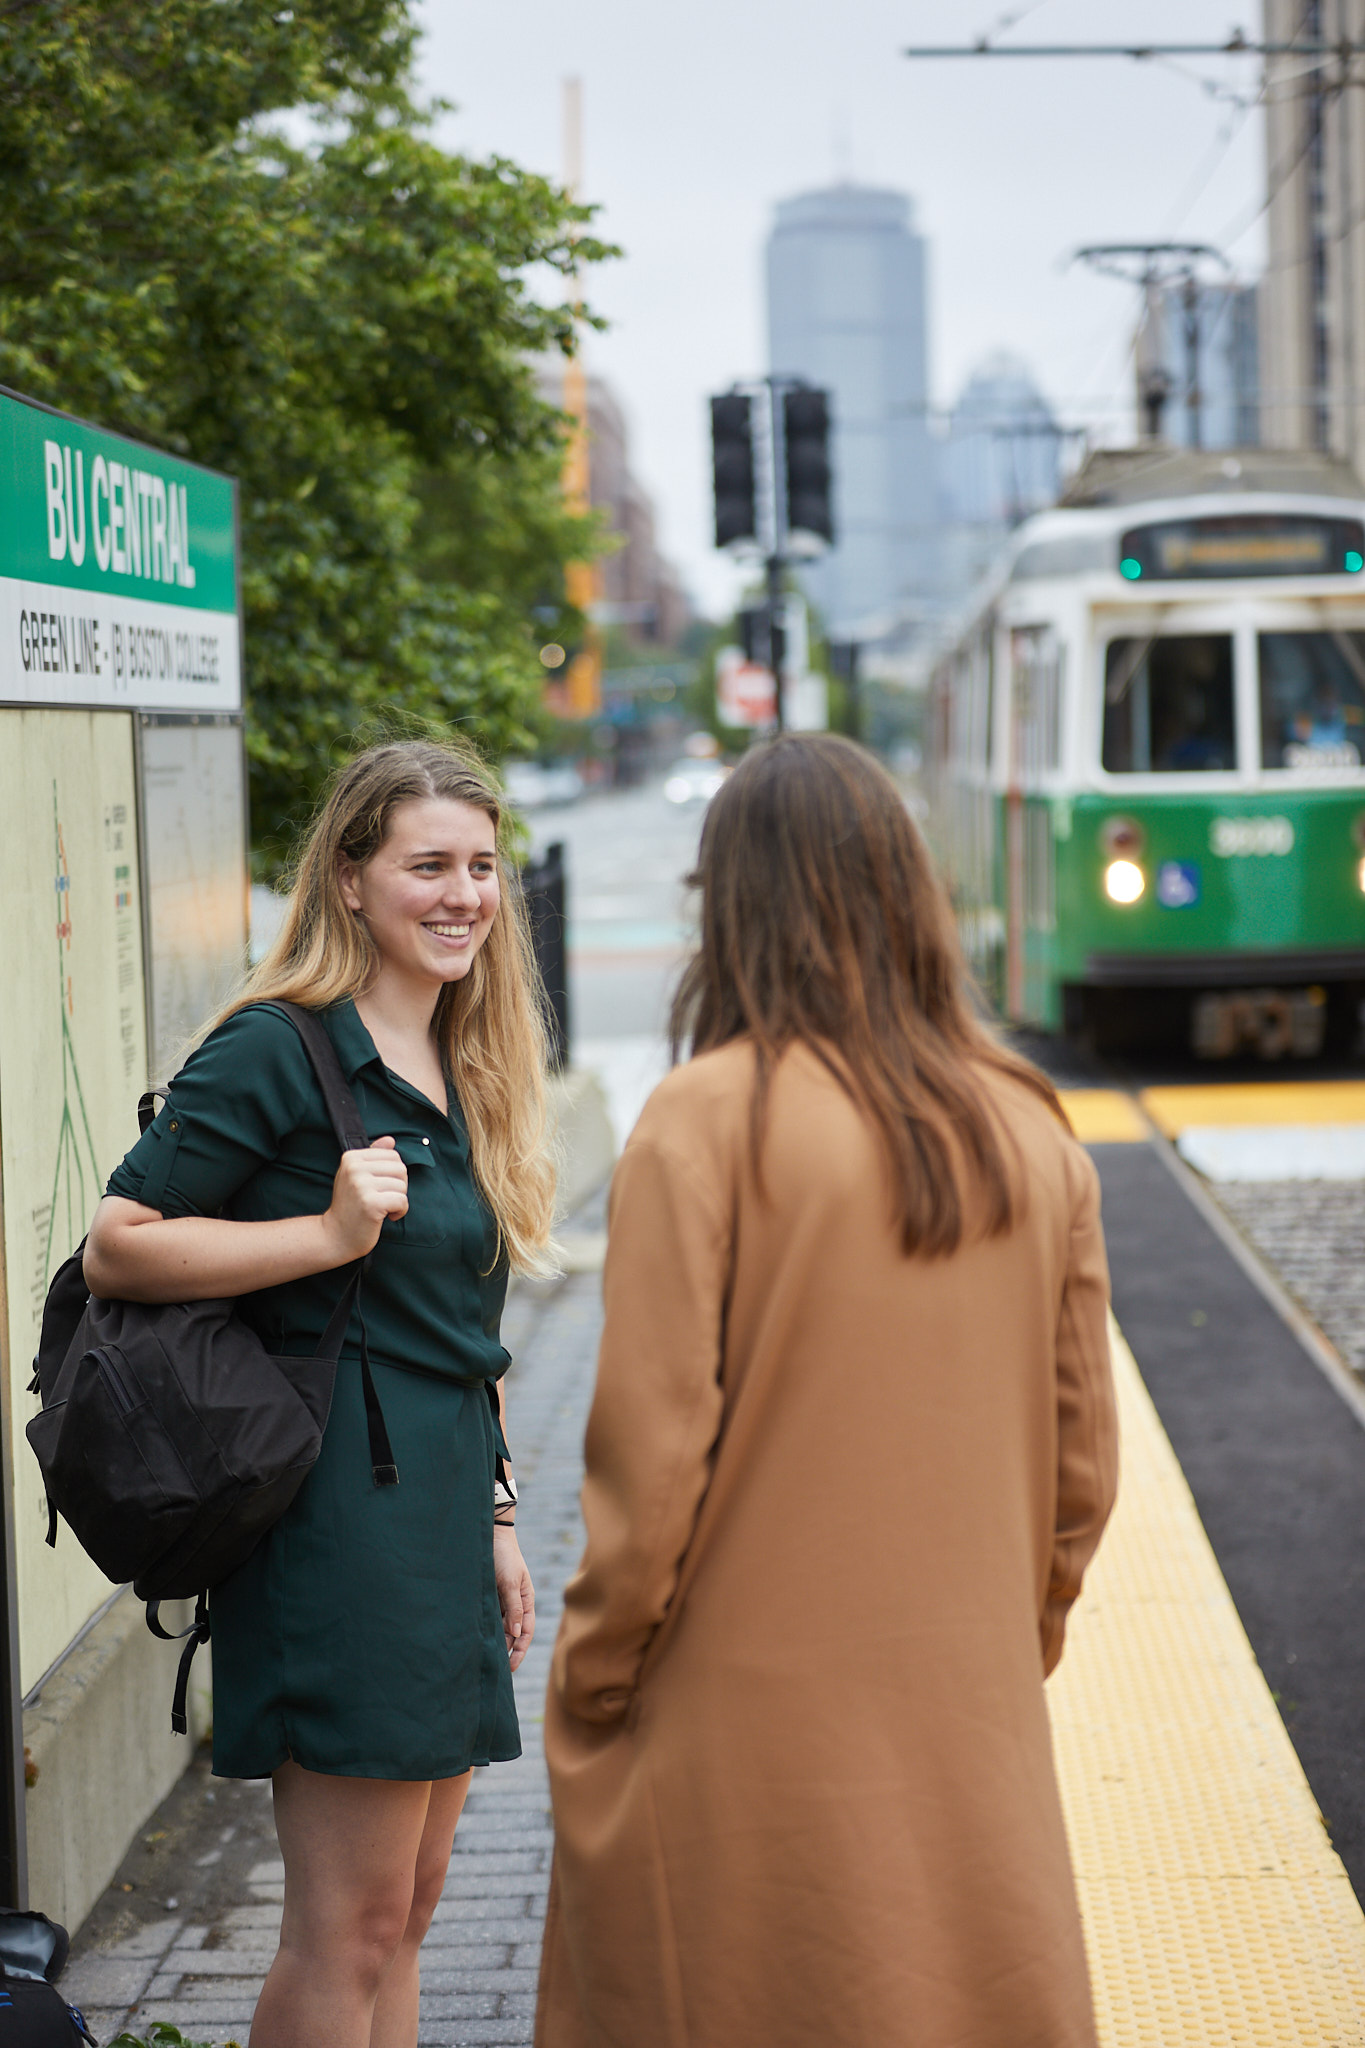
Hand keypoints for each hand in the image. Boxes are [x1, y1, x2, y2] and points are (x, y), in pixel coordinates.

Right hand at [321, 1136, 407, 1260]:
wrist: (335, 1236)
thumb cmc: (349, 1206)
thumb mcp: (356, 1176)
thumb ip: (373, 1156)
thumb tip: (390, 1140)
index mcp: (351, 1157)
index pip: (393, 1155)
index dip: (393, 1174)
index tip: (381, 1187)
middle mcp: (355, 1168)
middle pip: (400, 1168)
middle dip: (399, 1186)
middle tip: (384, 1199)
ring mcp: (361, 1185)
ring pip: (402, 1186)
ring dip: (398, 1201)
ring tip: (383, 1209)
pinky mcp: (371, 1203)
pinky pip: (402, 1200)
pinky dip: (400, 1211)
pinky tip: (388, 1217)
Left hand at [493, 1526, 534, 1671]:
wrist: (491, 1536)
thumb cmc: (504, 1556)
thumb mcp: (510, 1581)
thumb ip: (514, 1606)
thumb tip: (516, 1631)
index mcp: (526, 1600)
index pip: (525, 1632)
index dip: (519, 1651)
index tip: (510, 1667)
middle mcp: (515, 1604)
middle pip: (512, 1633)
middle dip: (506, 1651)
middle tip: (495, 1669)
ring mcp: (502, 1601)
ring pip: (499, 1627)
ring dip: (495, 1641)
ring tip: (483, 1658)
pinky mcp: (489, 1597)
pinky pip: (489, 1618)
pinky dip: (485, 1629)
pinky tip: (476, 1639)